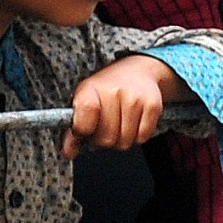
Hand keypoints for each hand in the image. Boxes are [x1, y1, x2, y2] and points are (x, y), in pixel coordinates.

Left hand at [62, 55, 179, 159]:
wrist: (138, 71)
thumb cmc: (107, 88)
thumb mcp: (85, 100)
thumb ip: (74, 127)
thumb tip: (69, 152)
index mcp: (91, 90)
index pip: (83, 124)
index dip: (82, 134)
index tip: (84, 130)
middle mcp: (114, 92)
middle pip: (106, 139)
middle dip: (103, 140)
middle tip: (104, 127)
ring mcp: (135, 99)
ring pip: (125, 142)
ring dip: (121, 139)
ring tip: (119, 124)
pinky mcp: (153, 106)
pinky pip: (142, 138)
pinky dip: (137, 136)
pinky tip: (132, 123)